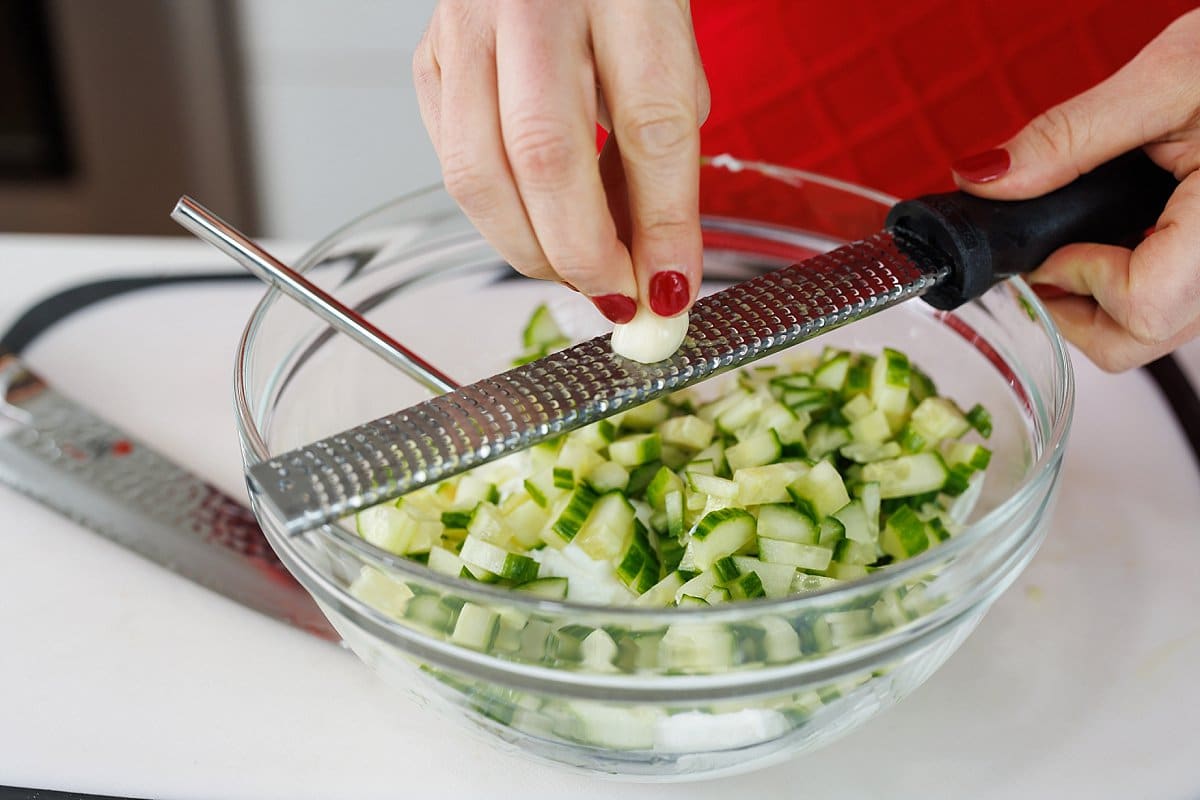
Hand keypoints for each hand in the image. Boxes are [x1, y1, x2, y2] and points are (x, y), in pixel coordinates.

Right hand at [413, 0, 708, 323]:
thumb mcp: (666, 49)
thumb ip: (660, 148)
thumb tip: (649, 259)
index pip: (649, 125)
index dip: (662, 224)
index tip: (670, 287)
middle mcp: (531, 3)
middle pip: (546, 156)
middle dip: (583, 252)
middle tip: (617, 294)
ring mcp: (465, 28)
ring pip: (477, 174)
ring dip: (530, 250)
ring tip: (575, 270)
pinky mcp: (429, 57)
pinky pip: (451, 162)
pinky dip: (495, 215)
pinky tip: (533, 223)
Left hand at [951, 8, 1199, 371]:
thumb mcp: (1168, 78)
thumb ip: (1070, 137)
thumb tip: (986, 181)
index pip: (1140, 306)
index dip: (1078, 279)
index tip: (1052, 245)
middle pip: (1139, 338)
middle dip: (1077, 307)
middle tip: (1050, 257)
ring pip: (1158, 330)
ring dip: (1105, 297)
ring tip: (1088, 241)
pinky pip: (1179, 304)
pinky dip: (1137, 280)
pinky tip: (1128, 235)